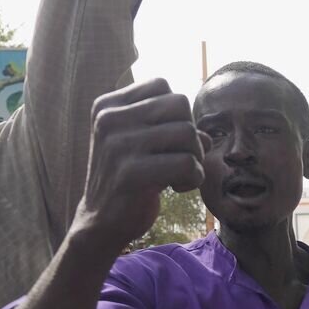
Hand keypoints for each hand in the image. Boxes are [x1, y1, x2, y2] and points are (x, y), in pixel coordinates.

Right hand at [74, 79, 205, 251]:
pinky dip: (194, 177)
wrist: (101, 224)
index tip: (168, 140)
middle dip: (191, 133)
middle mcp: (108, 119)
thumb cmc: (129, 181)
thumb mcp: (143, 146)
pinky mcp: (131, 173)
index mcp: (107, 106)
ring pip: (188, 133)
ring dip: (195, 158)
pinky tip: (177, 188)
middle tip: (182, 159)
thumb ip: (172, 129)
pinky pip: (187, 163)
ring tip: (180, 175)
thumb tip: (207, 135)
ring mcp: (118, 145)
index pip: (161, 85)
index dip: (177, 113)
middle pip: (179, 104)